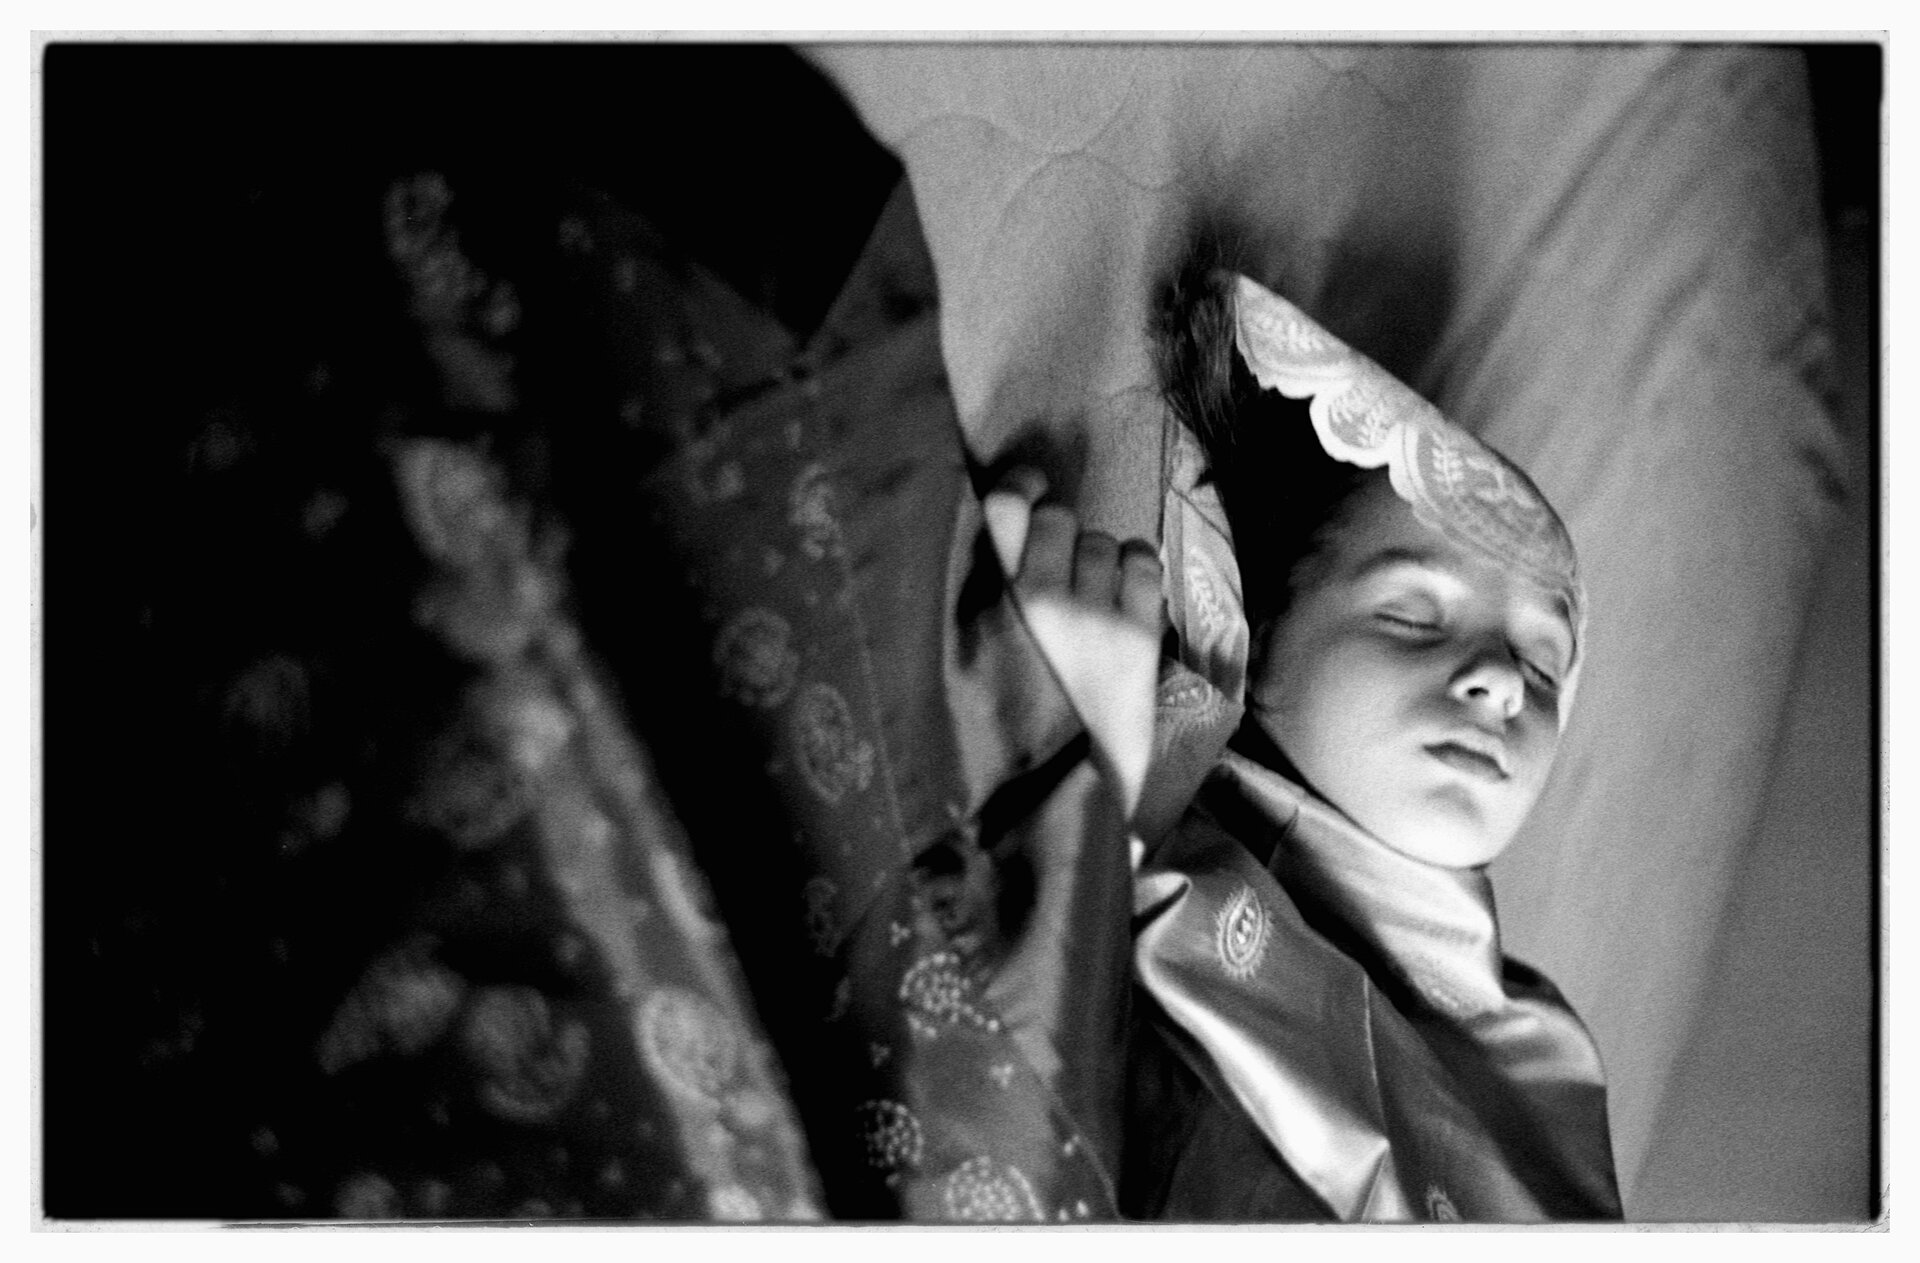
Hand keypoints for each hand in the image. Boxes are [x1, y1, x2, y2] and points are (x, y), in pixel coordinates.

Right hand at [982, 468, 1162, 818]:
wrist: (1068, 791)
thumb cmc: (1016, 724)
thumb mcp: (976, 658)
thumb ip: (981, 594)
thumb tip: (1004, 513)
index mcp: (987, 608)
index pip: (1002, 506)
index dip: (1019, 486)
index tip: (1028, 491)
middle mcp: (1038, 602)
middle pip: (1057, 519)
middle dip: (1059, 537)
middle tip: (1058, 576)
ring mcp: (1094, 615)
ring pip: (1100, 541)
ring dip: (1097, 562)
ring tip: (1090, 603)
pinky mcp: (1140, 633)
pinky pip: (1143, 561)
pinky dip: (1135, 574)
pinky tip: (1122, 605)